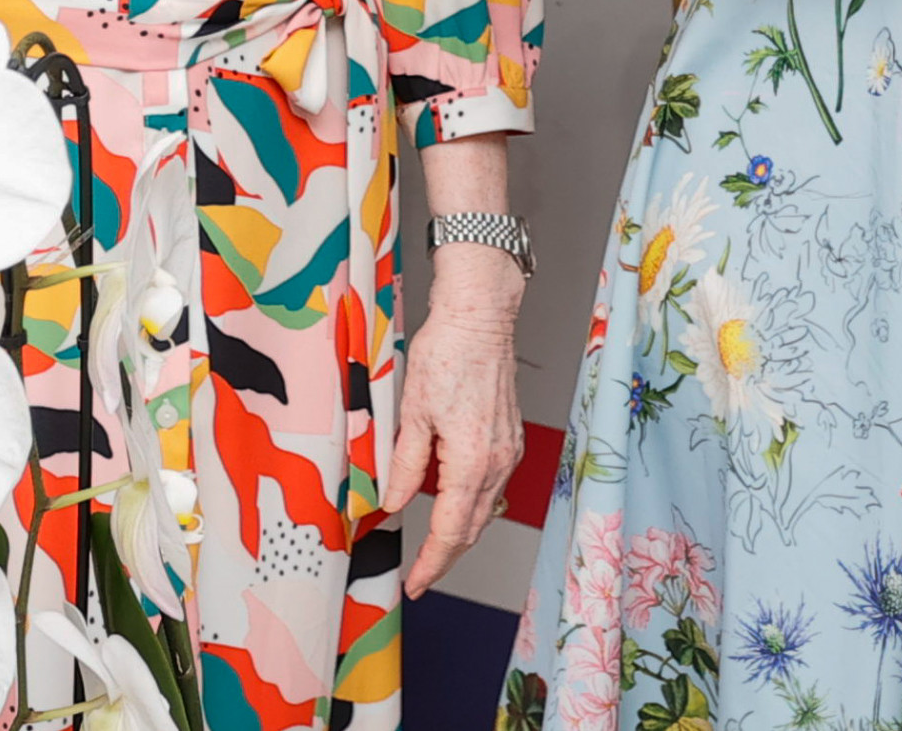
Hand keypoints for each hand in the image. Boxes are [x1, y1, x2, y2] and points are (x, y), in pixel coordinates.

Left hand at [382, 253, 523, 597]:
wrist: (481, 315)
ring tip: (435, 546)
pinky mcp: (510, 436)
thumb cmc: (448, 353)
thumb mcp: (413, 413)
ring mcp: (509, 449)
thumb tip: (391, 504)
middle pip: (473, 527)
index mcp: (472, 462)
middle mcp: (498, 462)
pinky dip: (473, 503)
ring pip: (485, 508)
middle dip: (447, 557)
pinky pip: (493, 484)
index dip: (432, 564)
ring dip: (461, 532)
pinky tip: (453, 500)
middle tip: (422, 575)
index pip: (451, 531)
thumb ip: (405, 466)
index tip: (416, 585)